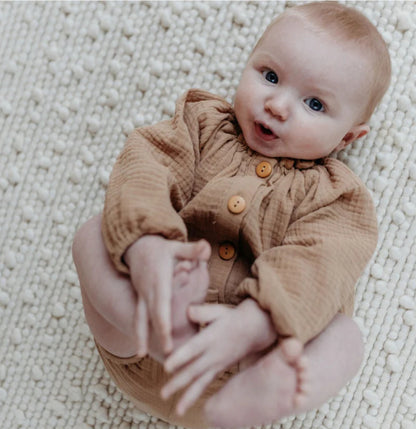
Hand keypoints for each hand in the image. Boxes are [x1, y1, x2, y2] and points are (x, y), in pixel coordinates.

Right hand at [124, 235, 210, 356]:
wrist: (136, 247)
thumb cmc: (162, 249)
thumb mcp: (177, 247)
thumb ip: (192, 250)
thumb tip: (206, 246)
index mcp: (159, 280)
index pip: (161, 303)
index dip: (164, 320)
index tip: (168, 334)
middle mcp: (148, 290)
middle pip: (152, 314)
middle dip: (158, 334)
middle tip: (168, 352)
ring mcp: (141, 295)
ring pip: (139, 318)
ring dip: (141, 336)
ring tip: (141, 354)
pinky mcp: (138, 299)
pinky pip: (137, 317)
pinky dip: (138, 332)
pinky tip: (140, 348)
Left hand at [161, 299, 276, 414]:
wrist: (255, 329)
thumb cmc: (233, 317)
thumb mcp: (219, 311)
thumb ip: (203, 312)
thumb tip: (188, 311)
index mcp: (211, 337)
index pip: (193, 349)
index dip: (180, 358)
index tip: (166, 367)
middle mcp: (214, 354)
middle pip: (194, 370)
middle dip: (178, 383)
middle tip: (163, 394)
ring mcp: (218, 363)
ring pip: (201, 382)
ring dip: (188, 396)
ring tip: (177, 410)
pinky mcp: (220, 368)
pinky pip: (207, 383)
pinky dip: (197, 394)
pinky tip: (186, 404)